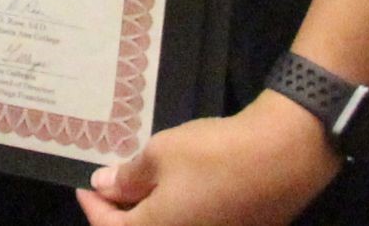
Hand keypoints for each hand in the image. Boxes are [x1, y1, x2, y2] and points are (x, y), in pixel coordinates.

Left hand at [76, 94, 344, 224]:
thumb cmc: (214, 154)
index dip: (94, 208)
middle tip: (111, 186)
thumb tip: (103, 186)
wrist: (284, 157)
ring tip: (140, 184)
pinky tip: (173, 191)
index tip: (84, 188)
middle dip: (120, 214)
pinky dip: (175, 215)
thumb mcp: (161, 154)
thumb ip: (128, 176)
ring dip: (149, 214)